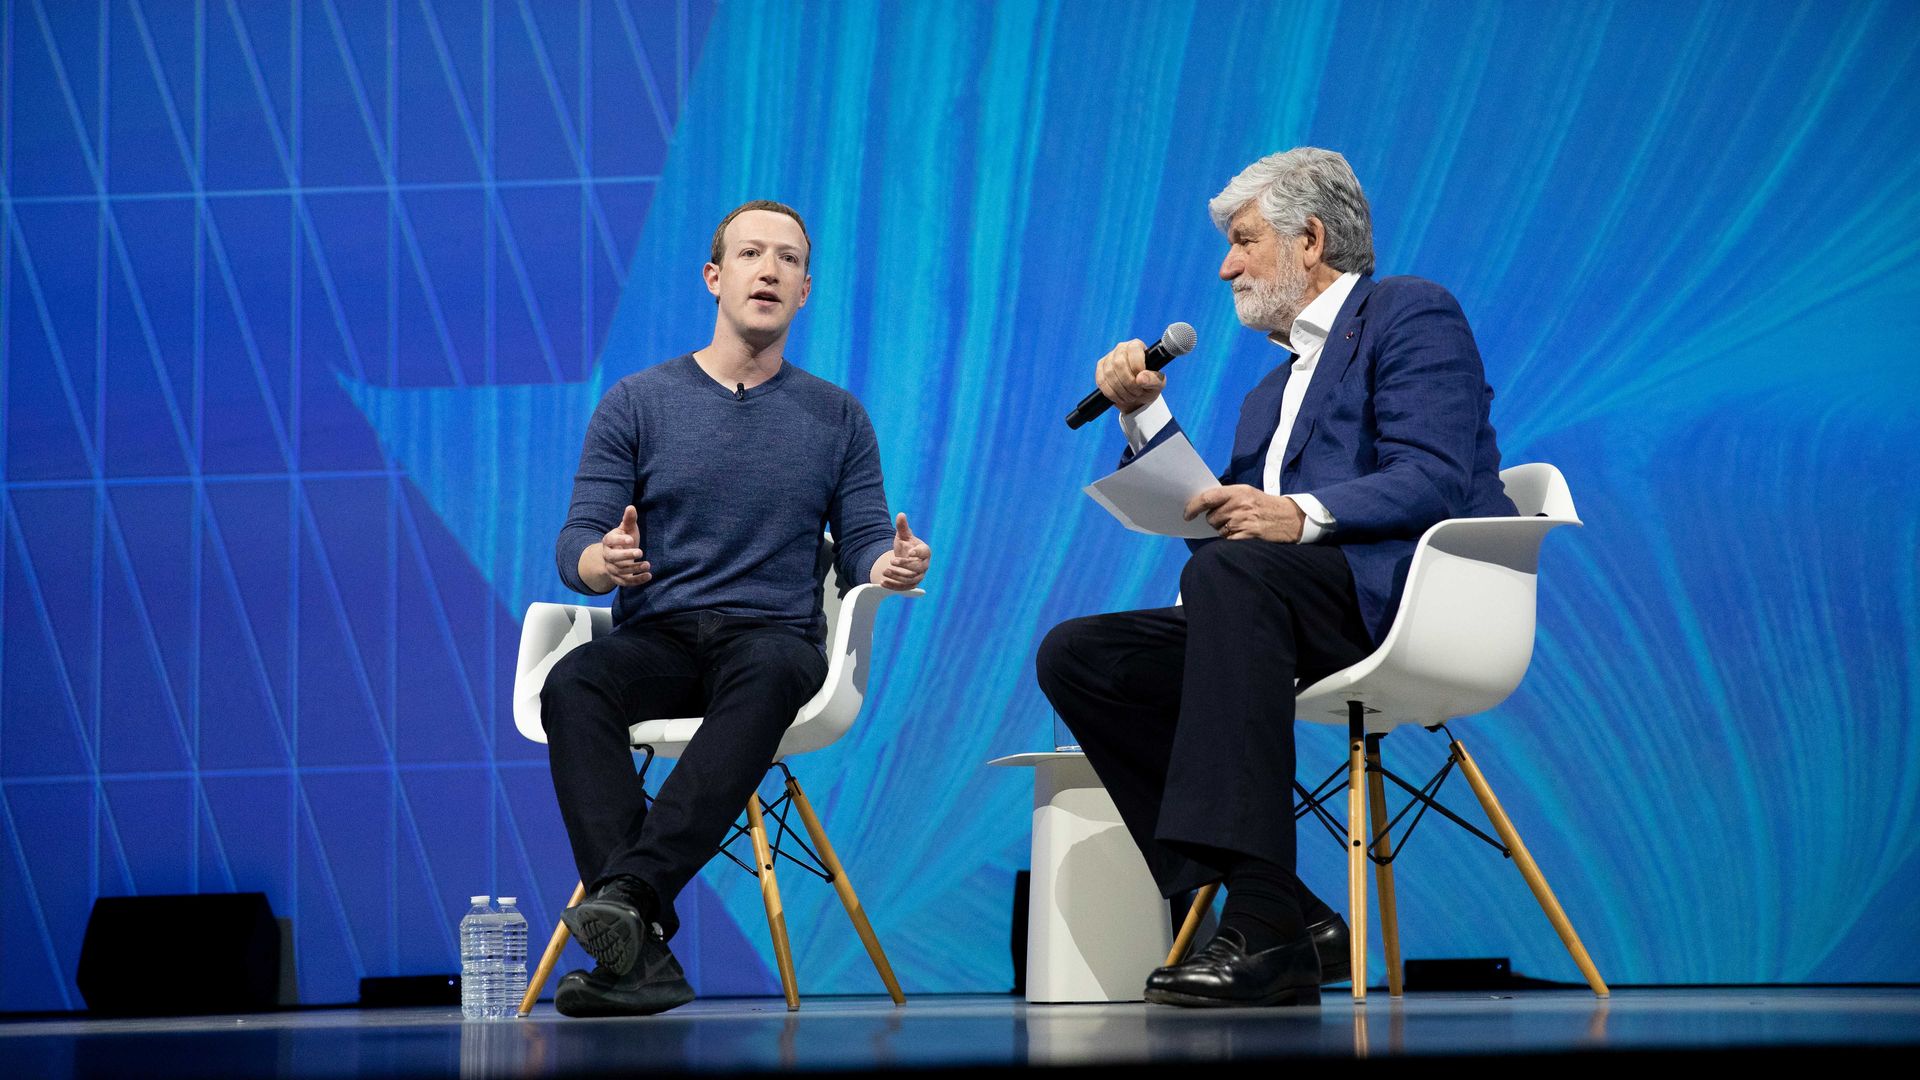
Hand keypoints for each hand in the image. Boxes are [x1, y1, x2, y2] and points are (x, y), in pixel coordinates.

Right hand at [593, 504, 651, 589]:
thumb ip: (628, 520)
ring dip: (634, 568)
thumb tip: (631, 507)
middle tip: (640, 552)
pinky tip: (649, 576)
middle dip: (626, 556)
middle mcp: (607, 556)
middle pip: (613, 558)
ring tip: (647, 564)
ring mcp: (612, 568)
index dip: (619, 541)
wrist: (616, 557)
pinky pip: (625, 582)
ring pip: (620, 570)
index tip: (631, 539)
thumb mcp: (627, 529)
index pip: (610, 541)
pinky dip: (637, 580)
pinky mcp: (618, 578)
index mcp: (608, 541)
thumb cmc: (624, 539)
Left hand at [870, 512, 930, 589]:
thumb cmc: (906, 545)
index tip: (910, 552)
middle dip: (904, 566)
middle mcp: (924, 565)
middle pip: (917, 568)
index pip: (923, 553)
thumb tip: (900, 514)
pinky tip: (882, 582)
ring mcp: (918, 576)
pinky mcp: (911, 585)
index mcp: (924, 552)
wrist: (904, 558)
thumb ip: (902, 527)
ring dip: (897, 576)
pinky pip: (903, 588)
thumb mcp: (903, 536)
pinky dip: (893, 586)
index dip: (917, 553)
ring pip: (909, 579)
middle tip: (891, 561)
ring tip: (885, 571)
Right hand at [1094, 339, 1165, 414]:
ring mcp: (1108, 358)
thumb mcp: (1158, 383)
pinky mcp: (1100, 369)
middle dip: (1128, 382)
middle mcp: (1121, 348)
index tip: (1141, 381)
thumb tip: (1141, 378)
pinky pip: (1101, 381)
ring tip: (1130, 397)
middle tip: (1137, 393)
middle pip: (1119, 363)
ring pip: (1109, 373)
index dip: (1137, 367)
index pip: (1133, 350)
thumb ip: (1153, 379)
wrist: (1137, 395)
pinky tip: (1120, 397)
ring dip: (1120, 390)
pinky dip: (1111, 393)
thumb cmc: (1149, 385)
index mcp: (1136, 346)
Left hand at [1183, 486, 1304, 541]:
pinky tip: (1243, 533)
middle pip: (1211, 518)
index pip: (1207, 498)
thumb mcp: (1248, 493)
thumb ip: (1227, 496)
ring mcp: (1243, 520)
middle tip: (1229, 518)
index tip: (1187, 514)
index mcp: (1238, 491)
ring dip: (1224, 530)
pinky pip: (1228, 540)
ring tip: (1240, 525)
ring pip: (1219, 530)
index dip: (1193, 506)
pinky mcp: (1248, 535)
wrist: (1290, 518)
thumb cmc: (1265, 505)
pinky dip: (1231, 539)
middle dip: (1215, 520)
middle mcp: (1239, 504)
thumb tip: (1202, 504)